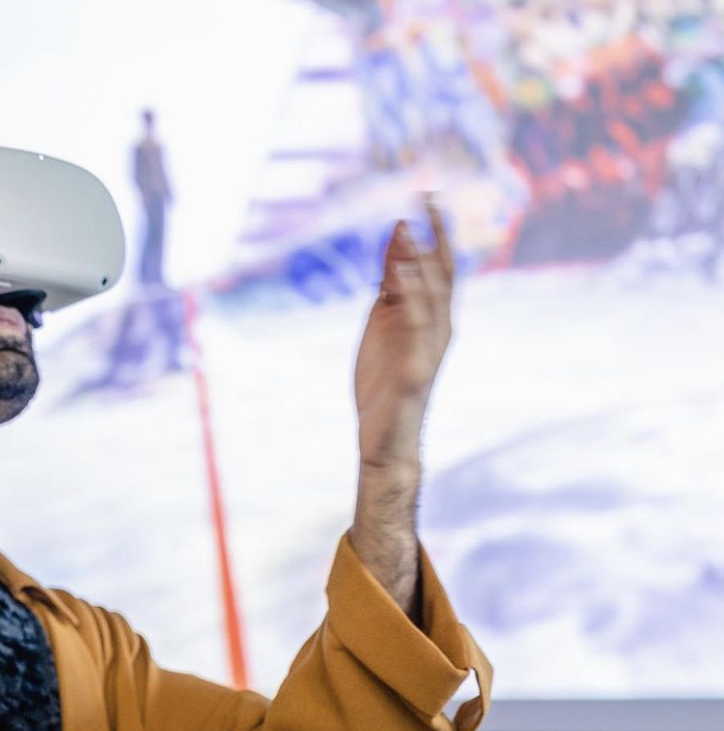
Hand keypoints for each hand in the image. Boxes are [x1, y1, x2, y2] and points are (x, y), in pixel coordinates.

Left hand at [353, 197, 454, 468]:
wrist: (385, 441)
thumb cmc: (384, 384)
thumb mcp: (383, 327)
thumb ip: (391, 290)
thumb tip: (395, 247)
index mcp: (432, 317)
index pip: (439, 265)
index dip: (434, 229)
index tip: (425, 192)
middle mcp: (439, 329)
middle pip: (443, 273)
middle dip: (435, 233)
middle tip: (426, 193)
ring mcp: (429, 350)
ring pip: (432, 297)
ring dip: (420, 260)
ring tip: (407, 226)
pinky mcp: (414, 372)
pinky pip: (415, 331)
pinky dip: (409, 301)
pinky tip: (397, 278)